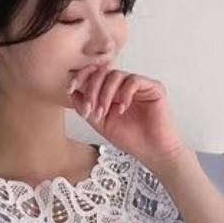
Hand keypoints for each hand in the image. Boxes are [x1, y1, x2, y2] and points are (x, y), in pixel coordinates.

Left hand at [66, 63, 185, 165]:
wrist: (152, 150)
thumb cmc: (130, 138)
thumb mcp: (100, 124)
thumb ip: (86, 108)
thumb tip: (72, 92)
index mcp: (111, 91)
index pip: (94, 75)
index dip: (81, 77)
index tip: (70, 88)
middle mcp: (124, 85)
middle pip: (103, 72)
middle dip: (92, 89)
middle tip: (90, 108)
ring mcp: (138, 85)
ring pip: (116, 75)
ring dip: (105, 94)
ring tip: (104, 112)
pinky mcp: (153, 87)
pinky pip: (134, 80)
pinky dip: (124, 94)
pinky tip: (122, 109)